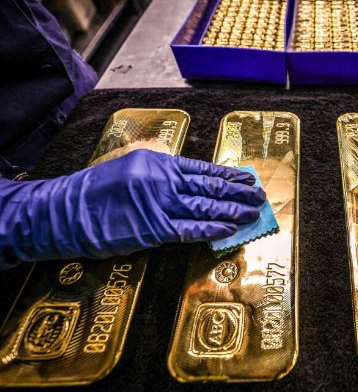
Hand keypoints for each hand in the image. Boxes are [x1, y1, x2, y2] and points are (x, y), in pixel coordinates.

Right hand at [0, 149, 265, 266]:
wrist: (63, 211)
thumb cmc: (93, 193)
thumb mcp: (130, 170)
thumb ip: (160, 177)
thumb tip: (191, 187)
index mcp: (158, 163)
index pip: (202, 169)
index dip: (228, 175)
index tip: (246, 178)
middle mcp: (162, 180)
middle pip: (210, 186)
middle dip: (238, 192)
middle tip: (259, 195)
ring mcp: (159, 204)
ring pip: (206, 206)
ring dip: (233, 210)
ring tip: (253, 212)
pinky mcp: (153, 228)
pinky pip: (191, 229)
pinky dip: (213, 228)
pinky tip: (230, 228)